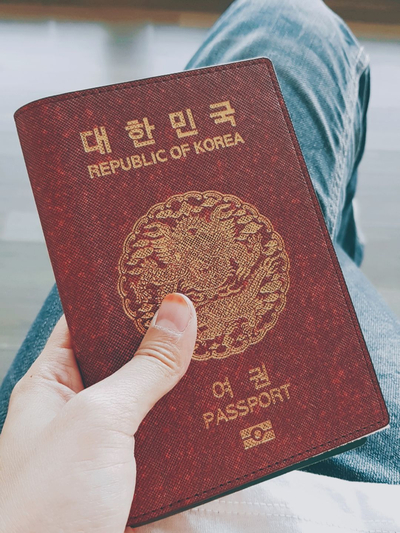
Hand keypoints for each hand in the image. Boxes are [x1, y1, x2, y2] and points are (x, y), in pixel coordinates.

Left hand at [0, 293, 196, 532]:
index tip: (163, 274)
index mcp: (53, 382)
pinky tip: (220, 401)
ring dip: (184, 378)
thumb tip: (178, 309)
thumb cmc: (48, 506)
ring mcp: (109, 440)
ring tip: (224, 343)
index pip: (88, 321)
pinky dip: (192, 417)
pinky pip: (169, 432)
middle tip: (206, 306)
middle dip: (163, 336)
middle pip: (127, 356)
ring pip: (153, 394)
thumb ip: (144, 367)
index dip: (122, 297)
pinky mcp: (136, 472)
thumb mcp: (99, 420)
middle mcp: (80, 406)